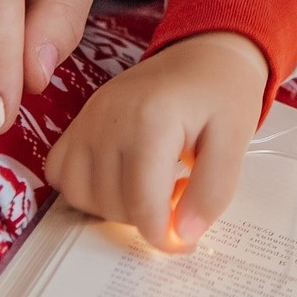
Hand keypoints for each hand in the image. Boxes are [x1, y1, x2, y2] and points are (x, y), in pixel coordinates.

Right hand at [43, 32, 268, 250]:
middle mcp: (109, 116)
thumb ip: (212, 191)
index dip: (162, 235)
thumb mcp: (235, 139)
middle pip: (112, 205)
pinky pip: (61, 173)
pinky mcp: (78, 121)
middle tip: (177, 193)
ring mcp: (87, 117)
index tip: (182, 241)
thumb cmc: (223, 94)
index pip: (141, 202)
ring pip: (81, 196)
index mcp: (152, 118)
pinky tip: (121, 178)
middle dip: (146, 217)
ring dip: (115, 207)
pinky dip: (86, 188)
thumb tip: (182, 236)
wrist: (205, 54)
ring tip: (152, 185)